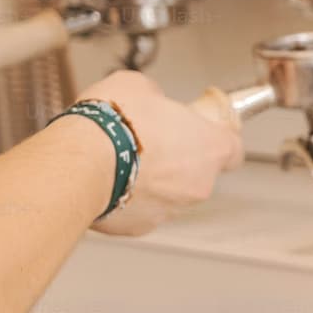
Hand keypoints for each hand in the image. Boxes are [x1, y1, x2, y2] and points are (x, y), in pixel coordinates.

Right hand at [81, 71, 243, 236]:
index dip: (216, 138)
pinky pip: (139, 210)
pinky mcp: (142, 226)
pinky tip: (105, 181)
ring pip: (168, 194)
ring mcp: (172, 209)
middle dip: (175, 159)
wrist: (79, 163)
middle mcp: (199, 184)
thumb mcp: (137, 85)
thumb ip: (155, 96)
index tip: (202, 131)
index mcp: (210, 147)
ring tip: (118, 161)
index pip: (233, 148)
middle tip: (145, 142)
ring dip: (150, 180)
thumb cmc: (112, 122)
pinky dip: (126, 198)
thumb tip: (150, 100)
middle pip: (197, 172)